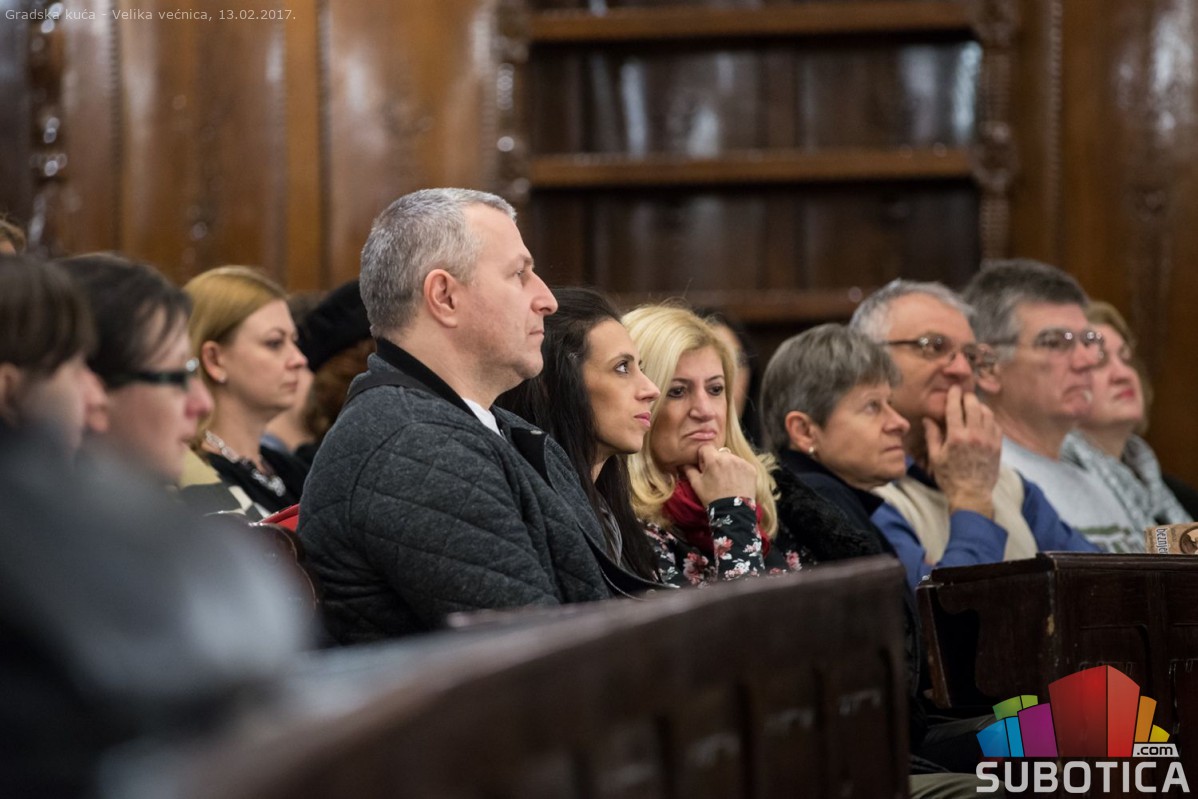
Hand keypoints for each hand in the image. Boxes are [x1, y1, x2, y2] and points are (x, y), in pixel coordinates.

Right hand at [682, 445, 757, 506]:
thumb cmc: (712, 498)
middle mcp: (729, 457)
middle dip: (716, 461)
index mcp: (714, 459)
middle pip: (719, 452)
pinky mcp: (751, 469)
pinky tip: (736, 482)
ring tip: (727, 480)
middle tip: (716, 476)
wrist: (733, 512)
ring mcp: (742, 462)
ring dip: (728, 465)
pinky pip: (742, 464)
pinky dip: (739, 470)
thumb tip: (683, 462)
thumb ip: (689, 470)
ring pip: (731, 458)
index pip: (706, 448)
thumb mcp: (696, 485)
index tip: (704, 467)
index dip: (703, 457)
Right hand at [924, 385, 1000, 517]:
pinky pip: (996, 425)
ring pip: (987, 413)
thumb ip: (932, 436)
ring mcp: (989, 440)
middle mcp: (975, 435)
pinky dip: (989, 418)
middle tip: (963, 394)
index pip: (955, 408)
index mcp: (957, 437)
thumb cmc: (950, 477)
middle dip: (968, 397)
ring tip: (973, 406)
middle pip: (974, 406)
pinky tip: (983, 420)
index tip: (953, 388)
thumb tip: (928, 419)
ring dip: (979, 406)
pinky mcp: (998, 446)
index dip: (954, 395)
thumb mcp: (935, 457)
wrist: (972, 494)